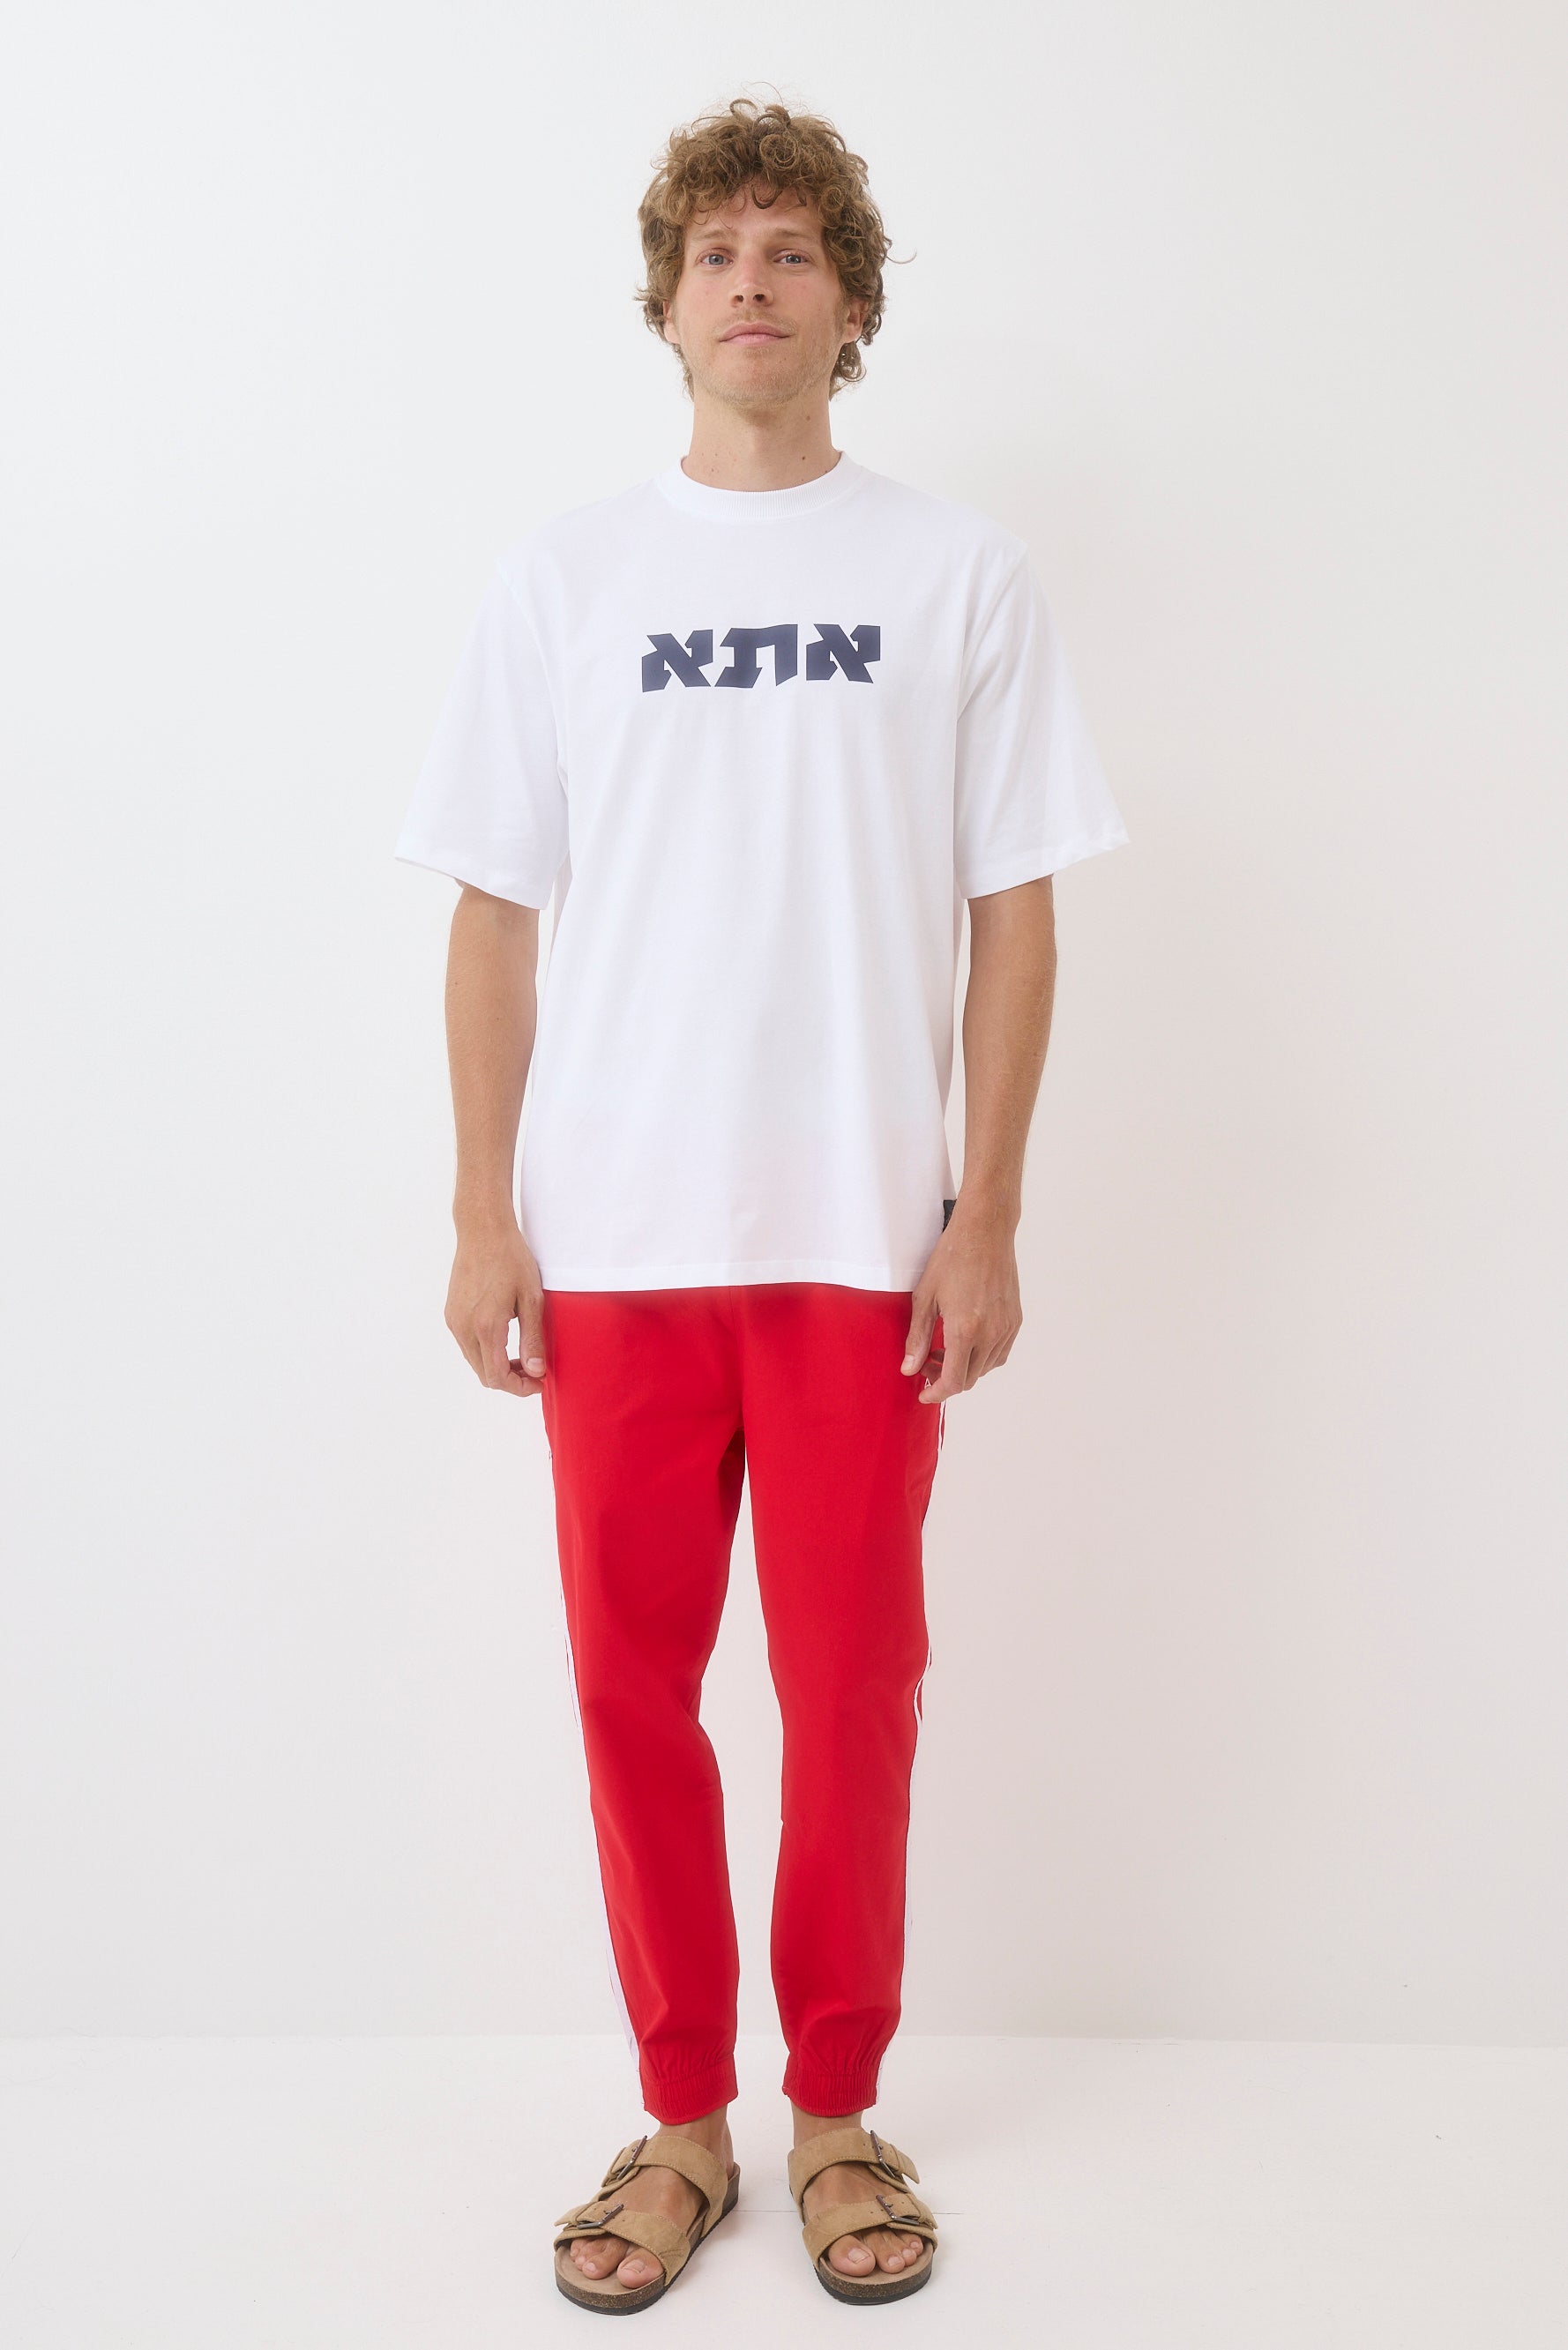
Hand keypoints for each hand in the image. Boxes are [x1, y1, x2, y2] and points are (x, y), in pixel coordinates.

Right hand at [445, 1215, 547, 1397]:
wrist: (482, 1230)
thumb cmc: (511, 1258)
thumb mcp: (532, 1298)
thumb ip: (532, 1338)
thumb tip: (536, 1371)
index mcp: (486, 1326)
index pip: (498, 1377)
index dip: (520, 1387)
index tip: (540, 1382)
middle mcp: (464, 1328)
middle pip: (484, 1375)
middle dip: (511, 1379)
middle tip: (536, 1369)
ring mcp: (454, 1321)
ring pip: (475, 1361)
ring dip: (498, 1366)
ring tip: (524, 1354)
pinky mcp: (451, 1313)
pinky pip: (467, 1345)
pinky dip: (486, 1351)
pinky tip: (505, 1338)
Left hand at [901, 1204, 1022, 1405]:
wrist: (986, 1232)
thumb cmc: (952, 1258)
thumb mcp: (924, 1297)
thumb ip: (917, 1337)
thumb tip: (910, 1368)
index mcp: (965, 1329)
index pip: (953, 1381)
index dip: (936, 1393)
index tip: (924, 1393)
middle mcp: (990, 1333)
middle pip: (969, 1378)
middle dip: (945, 1379)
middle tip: (927, 1363)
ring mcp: (1006, 1327)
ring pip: (985, 1368)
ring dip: (964, 1367)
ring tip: (944, 1348)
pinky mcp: (1015, 1320)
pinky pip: (999, 1352)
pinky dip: (982, 1357)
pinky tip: (966, 1340)